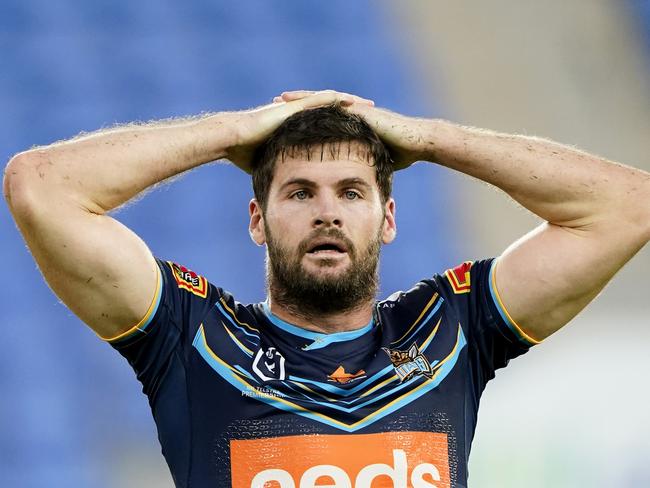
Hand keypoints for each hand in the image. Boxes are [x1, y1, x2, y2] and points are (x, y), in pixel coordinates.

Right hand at [226, 90, 373, 172]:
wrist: (231, 139)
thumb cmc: (244, 152)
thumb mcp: (269, 164)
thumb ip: (280, 170)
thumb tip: (284, 190)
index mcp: (297, 127)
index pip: (327, 124)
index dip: (346, 127)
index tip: (363, 132)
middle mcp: (299, 115)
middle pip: (333, 110)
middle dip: (354, 112)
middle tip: (375, 114)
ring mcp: (295, 109)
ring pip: (329, 102)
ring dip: (350, 103)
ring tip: (370, 106)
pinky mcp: (291, 107)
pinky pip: (317, 100)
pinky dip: (334, 100)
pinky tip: (351, 100)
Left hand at [277, 90, 426, 169]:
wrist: (419, 142)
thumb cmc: (402, 153)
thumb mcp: (374, 161)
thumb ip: (361, 165)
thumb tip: (354, 183)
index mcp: (350, 125)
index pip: (320, 118)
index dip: (301, 118)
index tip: (281, 120)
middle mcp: (350, 114)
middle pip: (317, 106)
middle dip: (295, 105)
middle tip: (272, 103)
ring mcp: (357, 110)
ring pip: (324, 101)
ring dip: (303, 99)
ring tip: (282, 99)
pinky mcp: (363, 111)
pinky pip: (338, 105)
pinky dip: (321, 103)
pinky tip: (306, 103)